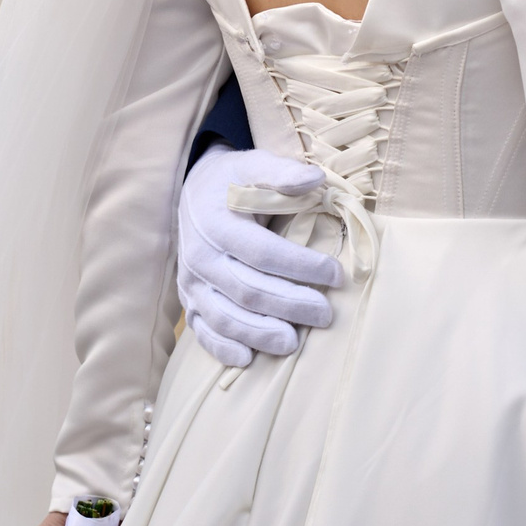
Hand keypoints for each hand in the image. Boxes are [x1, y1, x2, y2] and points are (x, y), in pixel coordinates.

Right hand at [175, 146, 339, 365]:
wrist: (194, 194)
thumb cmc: (233, 181)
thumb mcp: (254, 165)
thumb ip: (282, 173)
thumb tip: (317, 179)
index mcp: (217, 222)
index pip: (263, 252)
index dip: (301, 266)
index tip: (336, 275)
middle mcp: (199, 255)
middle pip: (247, 290)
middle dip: (290, 305)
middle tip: (326, 315)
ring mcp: (192, 281)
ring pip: (225, 316)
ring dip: (259, 333)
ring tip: (294, 343)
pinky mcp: (189, 299)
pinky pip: (202, 330)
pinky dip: (222, 348)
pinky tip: (248, 359)